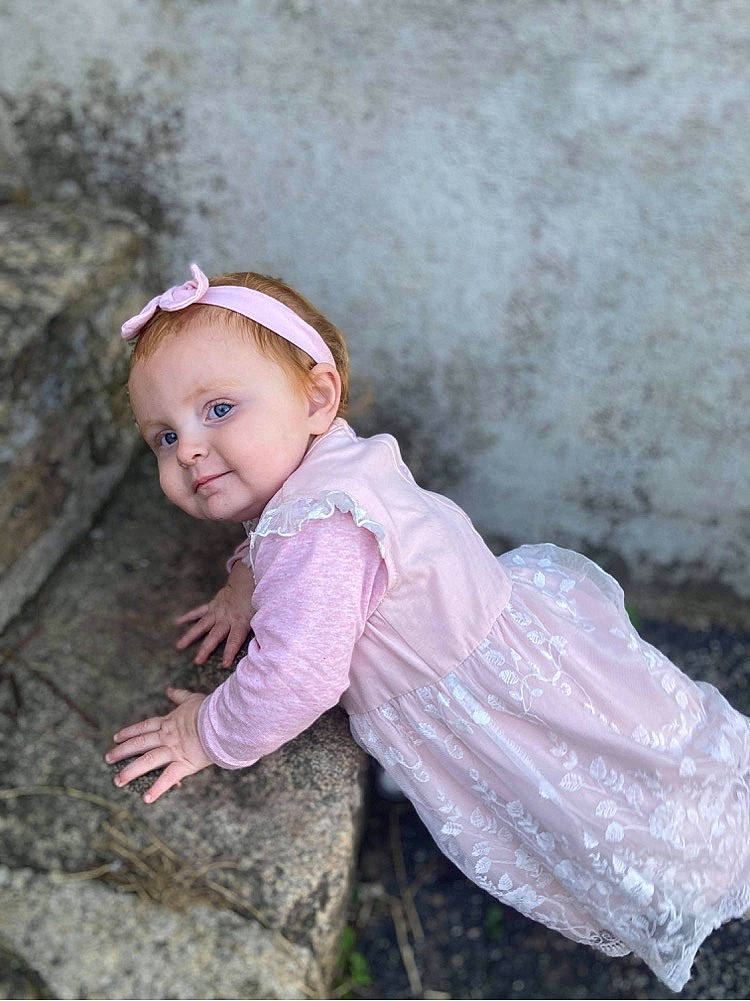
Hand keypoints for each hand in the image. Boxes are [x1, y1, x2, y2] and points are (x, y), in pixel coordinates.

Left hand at [105, 686, 212, 802]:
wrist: (222, 720)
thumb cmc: (210, 708)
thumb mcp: (192, 699)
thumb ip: (179, 696)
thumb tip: (169, 689)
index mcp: (169, 722)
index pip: (144, 727)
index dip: (129, 732)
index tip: (116, 737)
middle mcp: (167, 737)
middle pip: (140, 744)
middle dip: (122, 751)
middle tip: (108, 759)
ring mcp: (173, 750)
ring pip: (147, 761)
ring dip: (131, 771)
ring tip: (117, 781)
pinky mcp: (184, 763)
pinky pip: (168, 778)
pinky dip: (157, 789)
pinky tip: (145, 798)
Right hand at [175, 563, 254, 666]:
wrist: (249, 581)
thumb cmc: (256, 602)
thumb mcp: (261, 615)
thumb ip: (258, 629)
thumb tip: (262, 645)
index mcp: (240, 622)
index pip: (235, 639)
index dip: (230, 651)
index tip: (224, 664)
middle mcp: (226, 618)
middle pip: (215, 635)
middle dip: (206, 649)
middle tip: (197, 661)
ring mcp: (217, 612)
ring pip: (202, 625)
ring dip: (191, 636)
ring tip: (179, 646)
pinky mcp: (212, 605)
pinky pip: (199, 612)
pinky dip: (188, 616)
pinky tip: (177, 622)